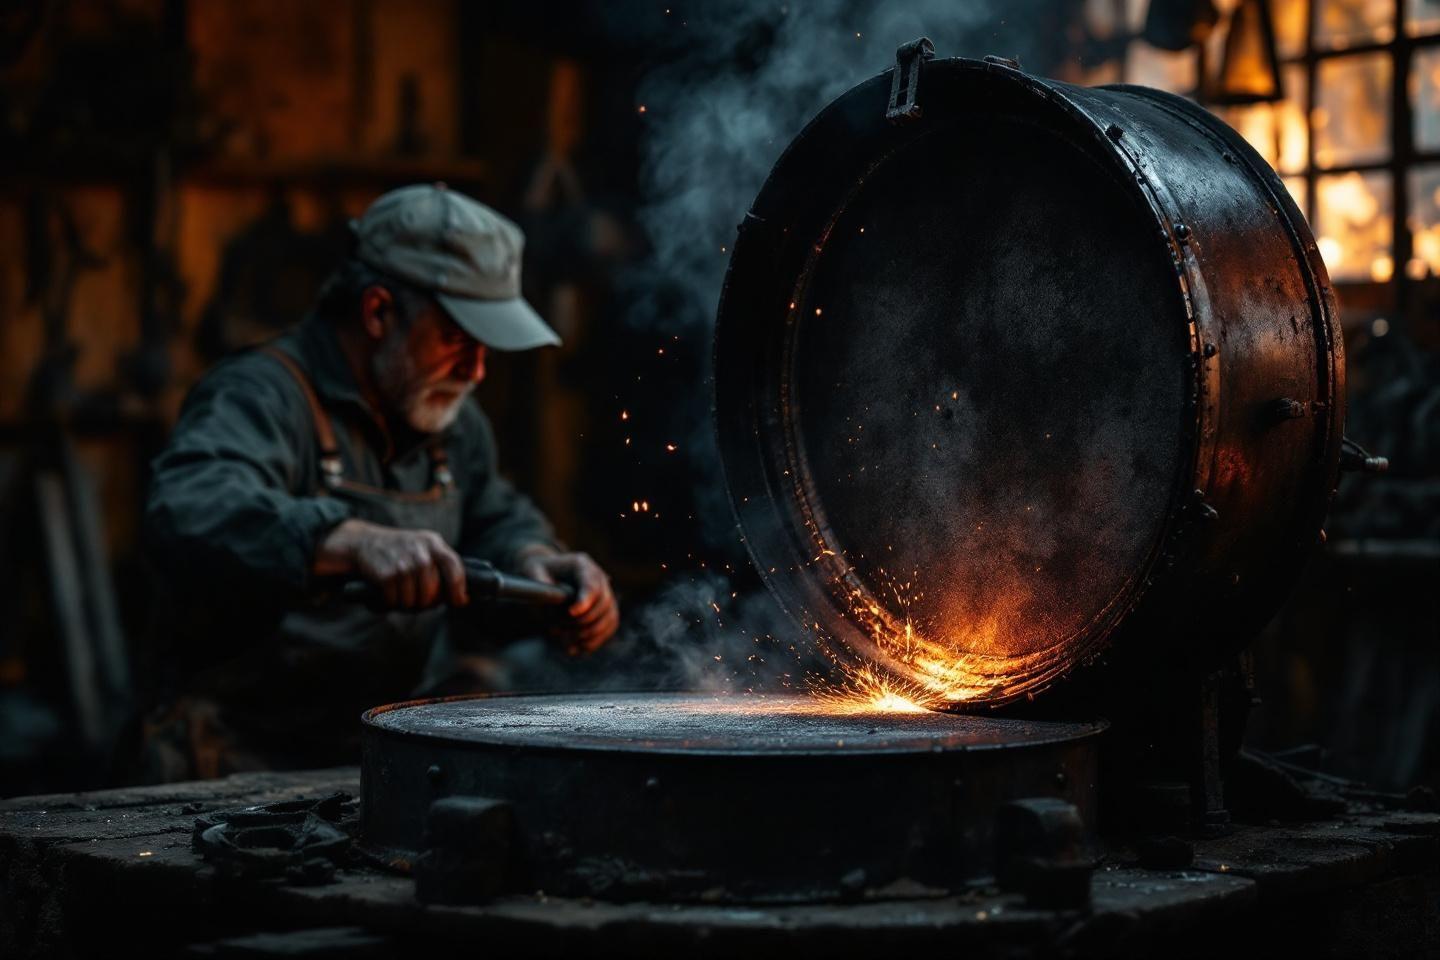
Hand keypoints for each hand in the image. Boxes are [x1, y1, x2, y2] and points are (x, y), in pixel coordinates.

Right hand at [315, 519, 466, 609]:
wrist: (364, 541)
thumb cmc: (400, 552)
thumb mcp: (423, 549)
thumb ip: (442, 567)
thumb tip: (462, 599)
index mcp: (433, 543)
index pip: (454, 568)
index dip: (458, 589)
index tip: (459, 602)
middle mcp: (421, 553)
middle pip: (433, 592)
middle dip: (426, 602)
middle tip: (418, 601)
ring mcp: (403, 563)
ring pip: (414, 601)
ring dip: (406, 604)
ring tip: (400, 594)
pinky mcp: (387, 575)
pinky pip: (395, 602)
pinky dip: (390, 603)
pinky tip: (386, 594)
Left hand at [516, 548, 617, 653]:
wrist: (547, 573)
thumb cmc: (538, 570)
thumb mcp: (532, 570)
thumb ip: (540, 585)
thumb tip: (552, 602)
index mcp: (582, 565)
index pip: (591, 584)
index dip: (585, 601)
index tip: (571, 613)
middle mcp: (598, 577)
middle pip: (603, 603)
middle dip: (583, 621)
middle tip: (561, 631)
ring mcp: (605, 593)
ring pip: (610, 617)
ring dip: (590, 634)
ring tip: (568, 644)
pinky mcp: (606, 609)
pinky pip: (609, 627)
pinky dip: (595, 641)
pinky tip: (576, 649)